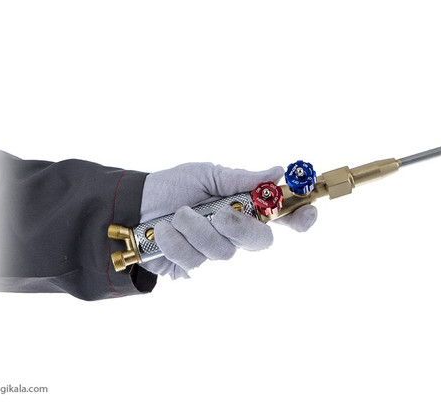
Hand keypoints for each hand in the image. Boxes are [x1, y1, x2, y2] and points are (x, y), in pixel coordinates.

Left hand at [140, 163, 317, 278]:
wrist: (134, 204)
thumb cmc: (173, 187)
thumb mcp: (207, 174)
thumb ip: (240, 179)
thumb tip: (277, 172)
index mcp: (245, 208)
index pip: (284, 218)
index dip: (300, 219)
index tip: (306, 214)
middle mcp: (235, 234)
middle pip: (260, 242)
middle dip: (240, 228)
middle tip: (219, 213)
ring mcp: (214, 253)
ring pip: (223, 252)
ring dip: (196, 229)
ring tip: (178, 214)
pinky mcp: (192, 267)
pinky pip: (193, 260)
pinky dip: (175, 241)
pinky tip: (163, 229)